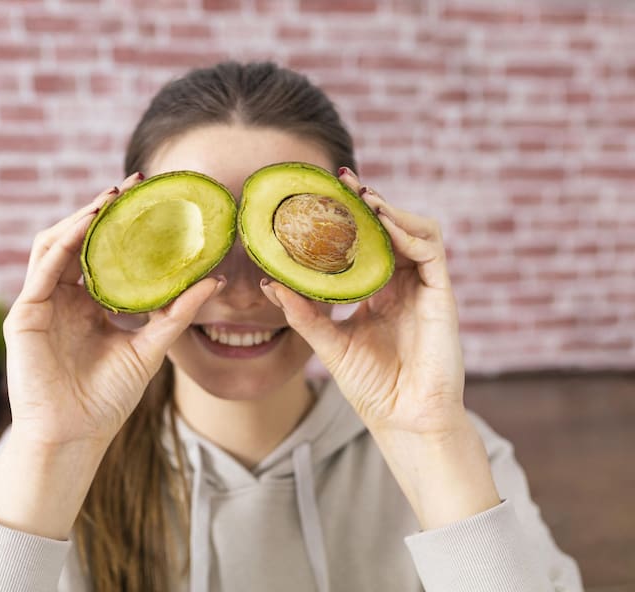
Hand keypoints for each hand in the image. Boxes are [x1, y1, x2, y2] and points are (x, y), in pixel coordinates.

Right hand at [0, 173, 224, 538]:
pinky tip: (87, 224)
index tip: (152, 199)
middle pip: (79, 239)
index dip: (125, 225)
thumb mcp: (150, 348)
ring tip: (111, 198)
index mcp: (90, 303)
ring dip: (81, 217)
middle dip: (103, 209)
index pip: (105, 252)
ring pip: (55, 244)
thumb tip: (214, 281)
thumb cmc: (108, 398)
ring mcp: (41, 302)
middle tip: (134, 184)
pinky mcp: (24, 314)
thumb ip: (177, 314)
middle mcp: (64, 296)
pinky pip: (42, 268)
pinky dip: (63, 243)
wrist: (76, 435)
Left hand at [260, 167, 498, 528]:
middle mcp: (405, 285)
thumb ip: (303, 314)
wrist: (405, 420)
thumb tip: (268, 284)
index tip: (324, 196)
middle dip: (369, 202)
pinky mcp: (443, 296)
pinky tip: (383, 223)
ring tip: (363, 197)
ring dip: (391, 210)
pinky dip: (409, 232)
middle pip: (392, 229)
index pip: (368, 243)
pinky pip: (432, 251)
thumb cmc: (373, 387)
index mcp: (380, 293)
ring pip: (417, 230)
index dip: (351, 218)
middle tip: (343, 180)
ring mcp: (425, 289)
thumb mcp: (329, 344)